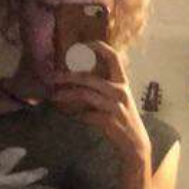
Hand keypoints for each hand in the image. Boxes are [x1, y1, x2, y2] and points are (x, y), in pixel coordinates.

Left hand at [49, 43, 151, 170]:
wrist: (135, 142)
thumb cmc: (122, 117)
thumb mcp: (117, 98)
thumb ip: (102, 86)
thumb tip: (76, 75)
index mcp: (122, 82)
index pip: (113, 56)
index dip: (97, 47)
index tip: (80, 46)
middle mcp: (120, 91)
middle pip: (89, 77)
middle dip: (67, 76)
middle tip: (53, 77)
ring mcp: (115, 106)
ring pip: (85, 94)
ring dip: (67, 95)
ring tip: (54, 96)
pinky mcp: (110, 121)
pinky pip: (86, 114)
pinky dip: (77, 115)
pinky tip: (72, 115)